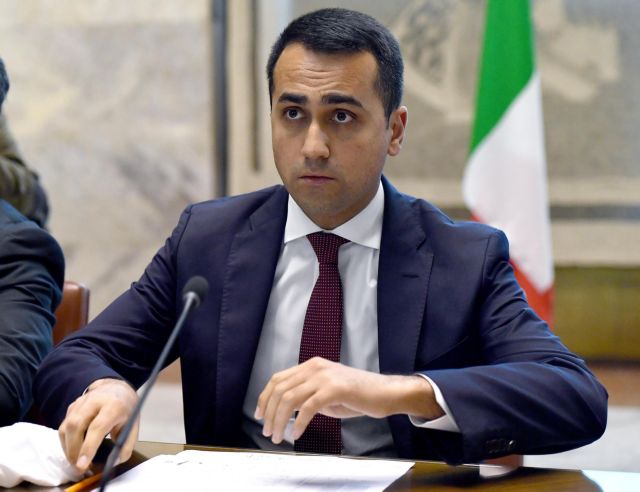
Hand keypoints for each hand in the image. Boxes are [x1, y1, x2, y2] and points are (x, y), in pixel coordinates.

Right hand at [58, 378, 138, 472]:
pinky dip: (66, 441)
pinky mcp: (72, 406)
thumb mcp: (133, 426)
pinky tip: (74, 449)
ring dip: (68, 448)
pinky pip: (64, 426)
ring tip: (76, 461)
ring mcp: (81, 402)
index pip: (97, 426)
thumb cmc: (126, 409)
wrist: (117, 388)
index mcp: (113, 405)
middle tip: (79, 468)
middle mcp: (95, 401)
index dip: (88, 447)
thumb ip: (126, 446)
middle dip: (74, 451)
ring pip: (66, 426)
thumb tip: (113, 463)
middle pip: (76, 426)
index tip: (82, 465)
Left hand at [254, 357, 442, 444]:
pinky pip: (308, 407)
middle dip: (269, 412)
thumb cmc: (357, 395)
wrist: (384, 393)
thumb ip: (306, 395)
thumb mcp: (326, 391)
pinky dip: (299, 423)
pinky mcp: (335, 389)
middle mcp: (315, 367)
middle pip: (280, 389)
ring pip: (290, 398)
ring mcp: (325, 376)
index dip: (264, 397)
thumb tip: (284, 410)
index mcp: (311, 365)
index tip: (259, 415)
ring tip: (278, 436)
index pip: (278, 378)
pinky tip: (297, 434)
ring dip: (279, 420)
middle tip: (268, 431)